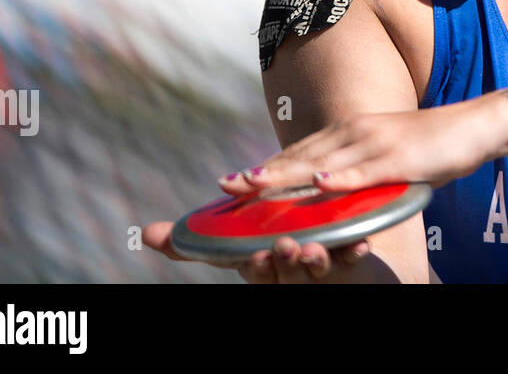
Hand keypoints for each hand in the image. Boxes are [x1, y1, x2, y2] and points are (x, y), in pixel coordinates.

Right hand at [142, 220, 381, 282]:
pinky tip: (362, 243)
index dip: (255, 266)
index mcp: (262, 268)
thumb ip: (193, 243)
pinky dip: (355, 251)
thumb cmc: (267, 252)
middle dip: (283, 261)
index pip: (255, 272)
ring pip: (316, 269)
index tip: (254, 255)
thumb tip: (145, 234)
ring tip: (316, 247)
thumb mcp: (232, 244)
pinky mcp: (348, 262)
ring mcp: (320, 270)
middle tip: (284, 245)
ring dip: (315, 259)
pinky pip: (353, 259)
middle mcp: (289, 273)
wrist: (324, 260)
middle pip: (285, 271)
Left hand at [218, 99, 493, 195]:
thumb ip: (354, 167)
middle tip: (226, 185)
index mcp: (350, 132)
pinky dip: (341, 178)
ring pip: (324, 163)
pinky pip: (366, 172)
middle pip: (302, 156)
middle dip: (262, 173)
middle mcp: (356, 133)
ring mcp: (377, 145)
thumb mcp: (384, 154)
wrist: (475, 126)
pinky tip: (320, 184)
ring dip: (287, 175)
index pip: (300, 152)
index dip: (265, 168)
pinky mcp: (400, 159)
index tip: (232, 182)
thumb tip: (324, 185)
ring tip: (253, 184)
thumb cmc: (430, 145)